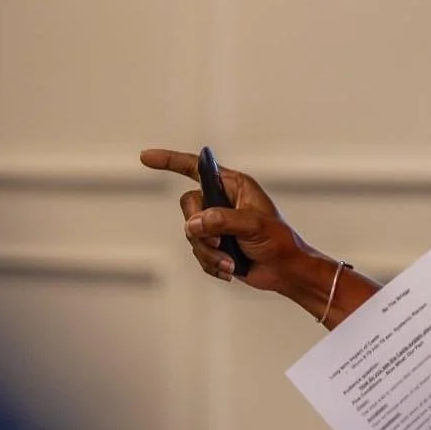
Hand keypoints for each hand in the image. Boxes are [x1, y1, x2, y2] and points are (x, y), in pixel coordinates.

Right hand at [138, 148, 317, 296]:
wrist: (285, 272)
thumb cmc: (279, 241)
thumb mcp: (254, 226)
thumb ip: (223, 220)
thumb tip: (194, 224)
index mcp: (233, 185)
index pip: (195, 167)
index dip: (169, 161)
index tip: (145, 157)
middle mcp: (221, 201)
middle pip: (188, 206)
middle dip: (199, 229)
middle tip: (217, 243)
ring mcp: (216, 224)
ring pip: (191, 234)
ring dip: (209, 253)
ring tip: (230, 263)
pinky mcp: (214, 245)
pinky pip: (197, 254)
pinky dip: (211, 265)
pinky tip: (230, 270)